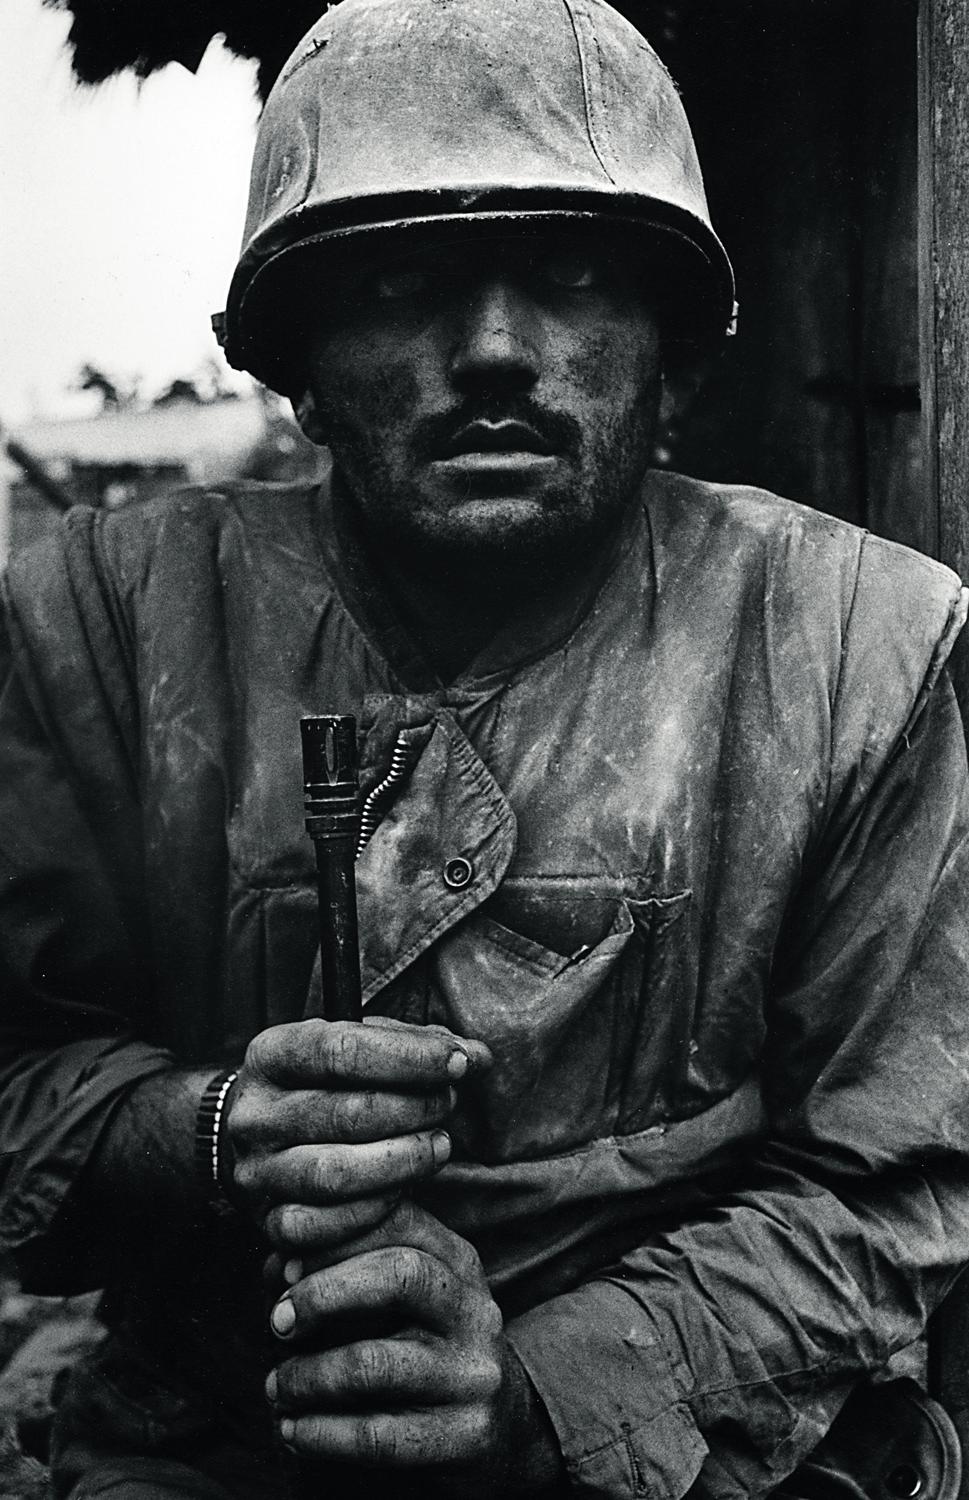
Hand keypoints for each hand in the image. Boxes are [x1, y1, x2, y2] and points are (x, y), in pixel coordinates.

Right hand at [225, 1018, 490, 1251]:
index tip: (459, 1061)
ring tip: (440, 1145)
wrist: (263, 1140)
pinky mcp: (268, 1220)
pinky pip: (323, 1226)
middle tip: (449, 1102)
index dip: (409, 1056)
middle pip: (346, 1114)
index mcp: (270, 1055)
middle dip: (415, 1108)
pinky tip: (404, 1189)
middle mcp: (254, 1114)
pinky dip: (374, 1210)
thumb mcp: (356, 1049)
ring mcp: (257, 1171)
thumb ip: (415, 1046)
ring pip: (335, 1174)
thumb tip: (477, 1056)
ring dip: (404, 1160)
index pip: (341, 1050)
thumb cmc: (325, 1085)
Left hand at [265, 1201, 563, 1495]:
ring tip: (276, 1387)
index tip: (283, 1266)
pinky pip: (377, 1435)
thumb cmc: (423, 1345)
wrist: (499, 1422)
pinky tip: (292, 1431)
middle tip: (277, 1322)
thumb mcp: (402, 1295)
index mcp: (459, 1262)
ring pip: (373, 1363)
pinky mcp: (467, 1436)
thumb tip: (277, 1265)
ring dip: (306, 1377)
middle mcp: (474, 1310)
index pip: (398, 1222)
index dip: (332, 1237)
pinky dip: (320, 1434)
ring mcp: (474, 1374)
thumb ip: (346, 1266)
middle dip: (323, 1294)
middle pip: (398, 1276)